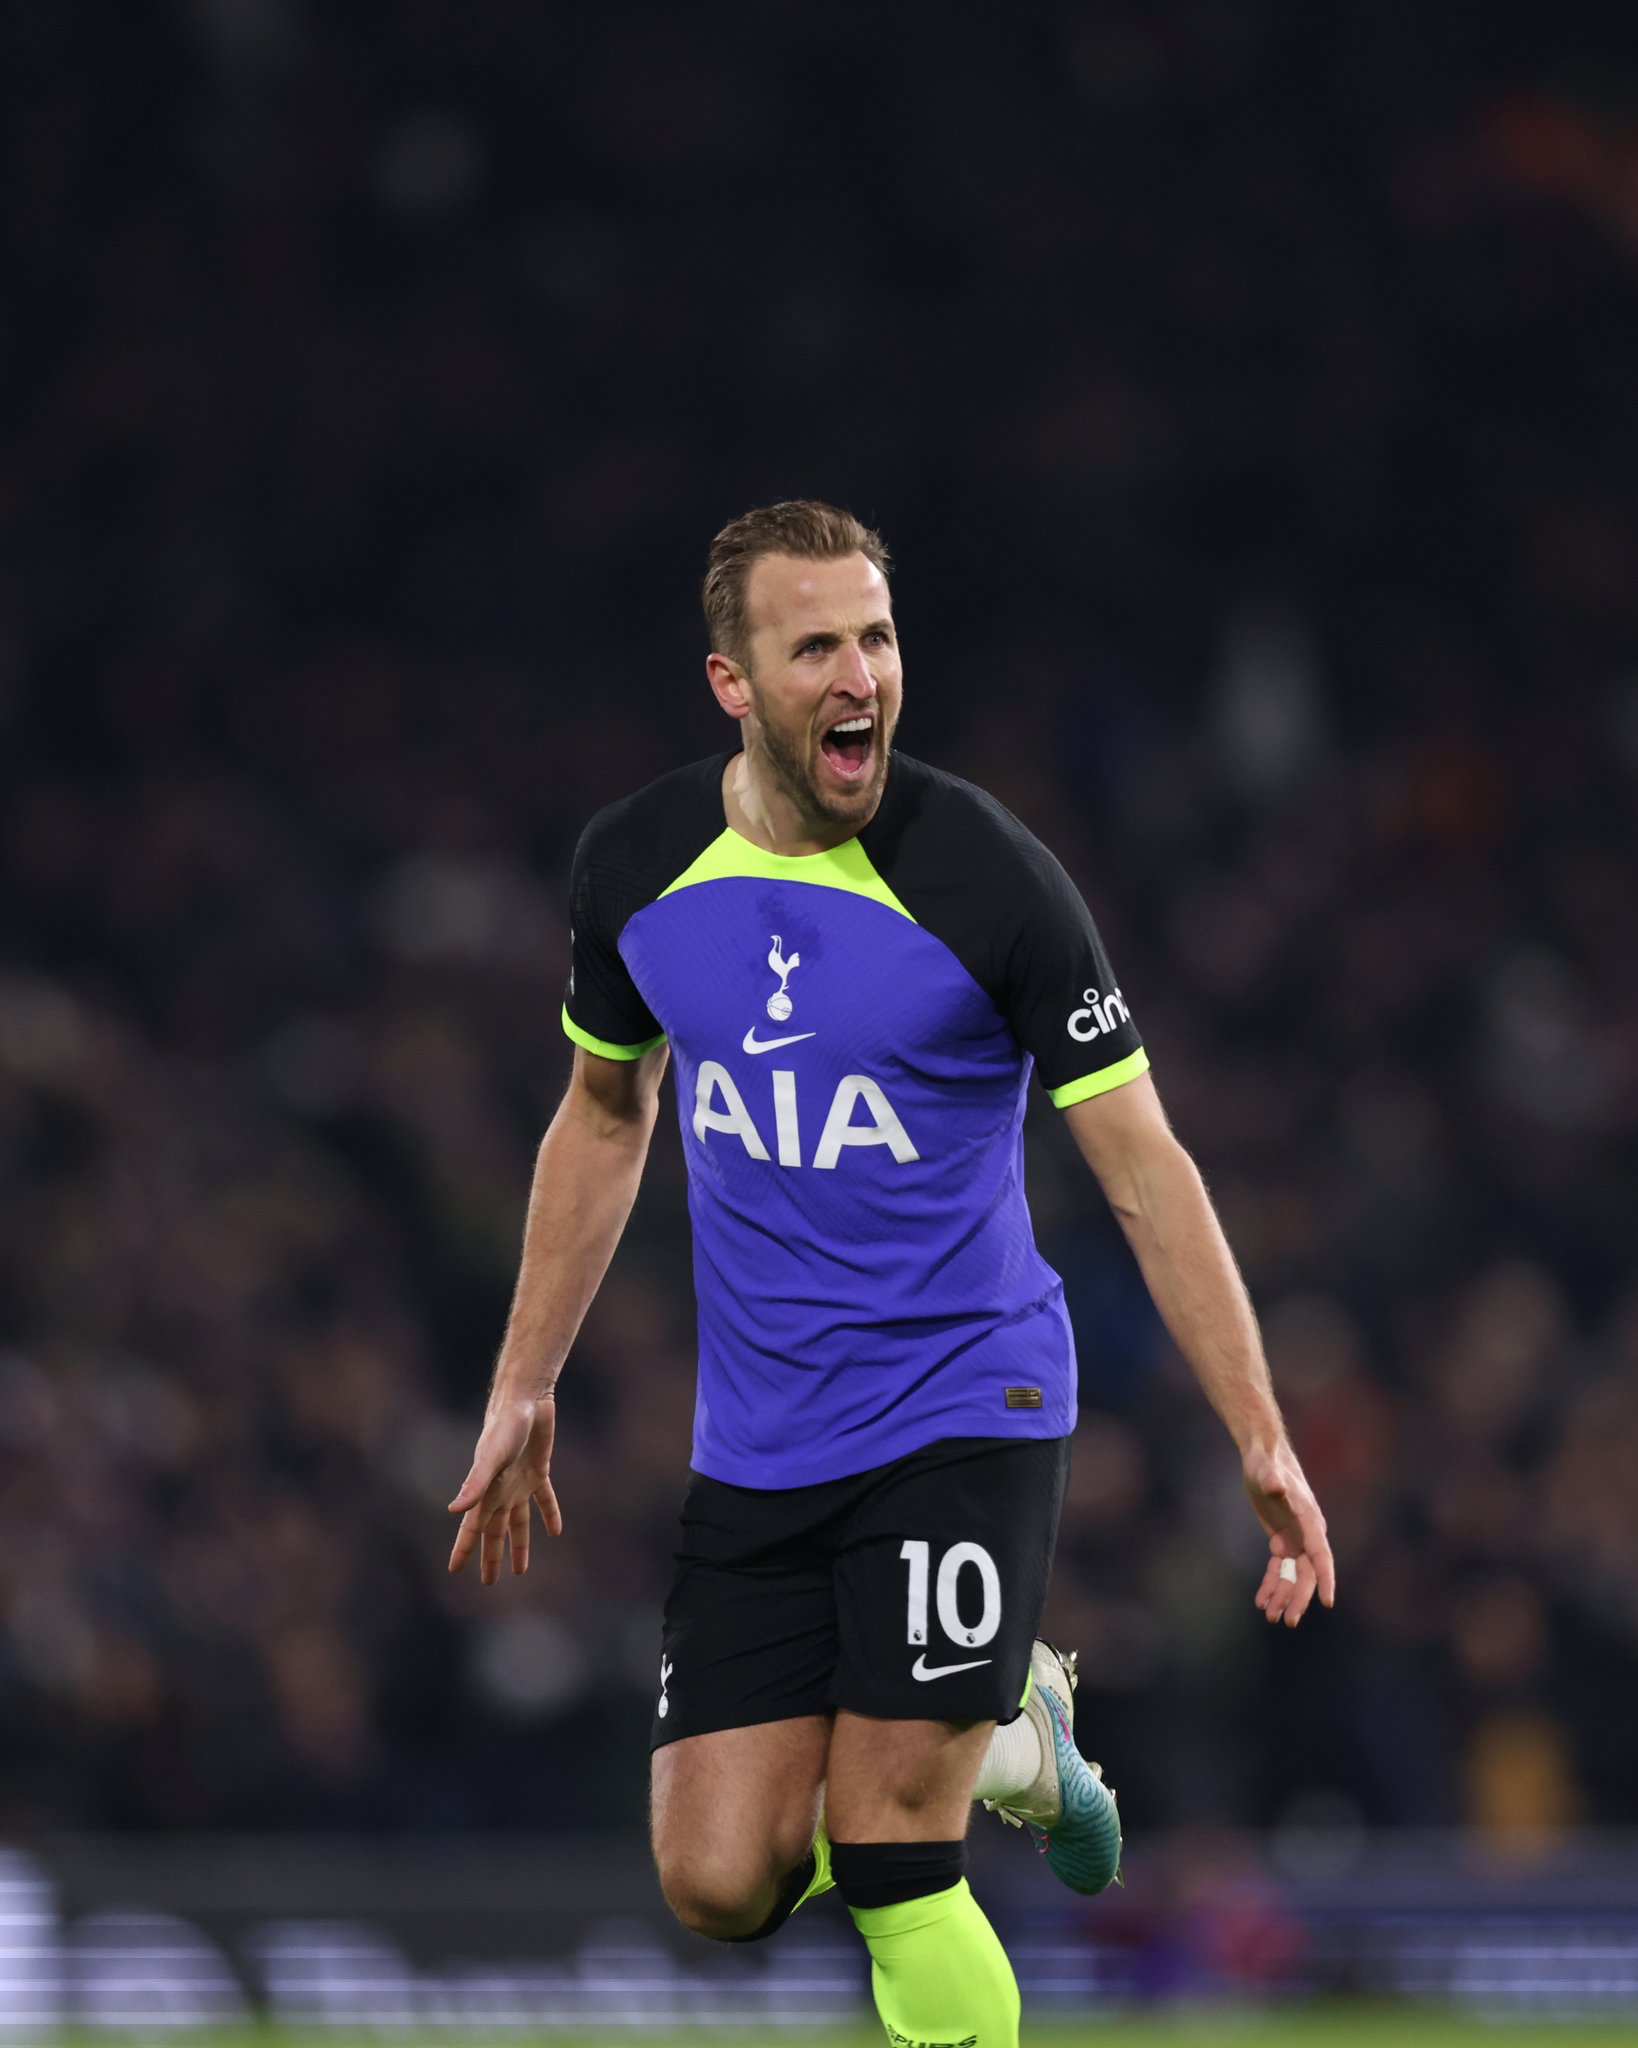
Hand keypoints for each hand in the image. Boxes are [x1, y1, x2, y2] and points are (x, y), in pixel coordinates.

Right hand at [447, 1394, 562, 1584]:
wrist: (526, 1399)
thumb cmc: (504, 1427)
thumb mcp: (490, 1457)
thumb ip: (474, 1484)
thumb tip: (453, 1510)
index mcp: (486, 1491)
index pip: (472, 1527)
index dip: (463, 1549)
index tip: (453, 1571)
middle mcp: (501, 1490)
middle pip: (495, 1531)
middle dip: (491, 1556)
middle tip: (488, 1582)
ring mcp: (520, 1482)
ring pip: (518, 1521)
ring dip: (519, 1544)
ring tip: (520, 1570)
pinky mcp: (539, 1470)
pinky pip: (545, 1498)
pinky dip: (549, 1514)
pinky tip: (555, 1531)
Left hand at [1244, 1440, 1335, 1626]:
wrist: (1263, 1456)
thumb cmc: (1266, 1462)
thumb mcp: (1265, 1470)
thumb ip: (1271, 1478)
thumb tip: (1275, 1486)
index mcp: (1309, 1521)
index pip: (1321, 1555)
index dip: (1325, 1579)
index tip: (1327, 1602)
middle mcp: (1306, 1533)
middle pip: (1307, 1573)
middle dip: (1299, 1598)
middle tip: (1288, 1621)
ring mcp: (1295, 1538)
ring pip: (1293, 1575)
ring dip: (1283, 1596)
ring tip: (1270, 1616)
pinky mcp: (1281, 1539)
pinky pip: (1279, 1568)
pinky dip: (1271, 1584)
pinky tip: (1261, 1600)